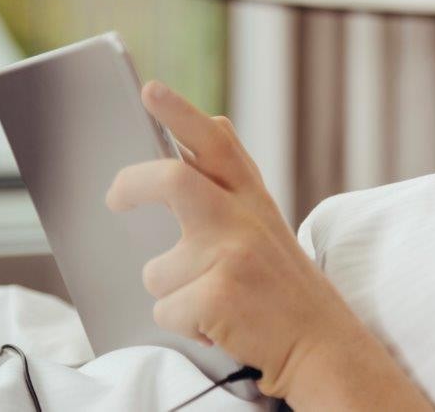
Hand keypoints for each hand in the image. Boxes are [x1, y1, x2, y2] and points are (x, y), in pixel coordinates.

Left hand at [105, 80, 344, 399]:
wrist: (321, 344)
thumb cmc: (280, 287)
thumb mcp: (265, 226)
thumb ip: (230, 189)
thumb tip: (190, 144)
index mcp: (253, 197)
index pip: (215, 142)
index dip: (180, 114)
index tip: (150, 90)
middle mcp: (244, 217)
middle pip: (173, 180)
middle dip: (132, 184)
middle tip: (113, 198)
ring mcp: (233, 254)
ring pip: (156, 270)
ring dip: (173, 294)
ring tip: (212, 301)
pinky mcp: (219, 295)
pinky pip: (165, 310)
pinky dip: (183, 325)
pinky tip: (218, 324)